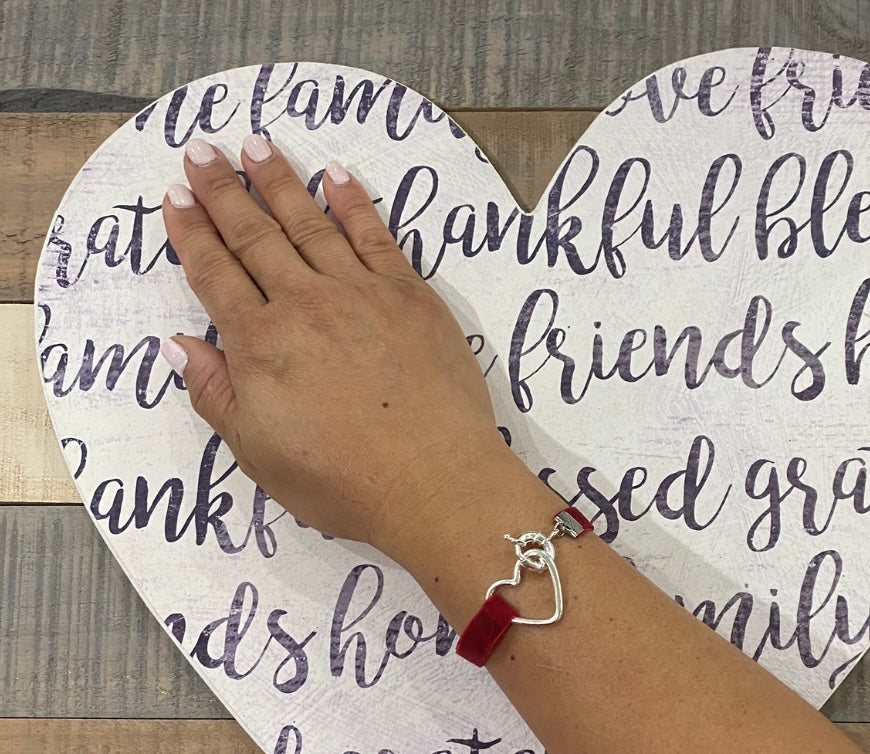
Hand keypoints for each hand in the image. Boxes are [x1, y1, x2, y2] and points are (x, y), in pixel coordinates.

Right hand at [161, 135, 514, 554]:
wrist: (434, 481)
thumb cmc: (344, 481)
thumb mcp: (258, 452)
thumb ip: (215, 394)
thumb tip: (176, 345)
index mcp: (261, 345)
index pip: (215, 275)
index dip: (191, 233)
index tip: (175, 199)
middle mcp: (305, 305)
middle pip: (255, 235)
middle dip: (223, 190)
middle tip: (201, 151)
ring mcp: (360, 293)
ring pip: (310, 223)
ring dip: (280, 180)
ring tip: (255, 144)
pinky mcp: (409, 294)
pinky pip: (375, 235)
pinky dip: (354, 202)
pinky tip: (336, 175)